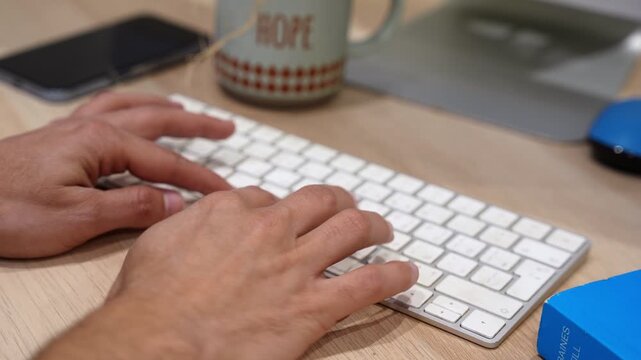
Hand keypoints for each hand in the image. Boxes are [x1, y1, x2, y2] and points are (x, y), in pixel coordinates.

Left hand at [0, 92, 233, 257]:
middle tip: (225, 128)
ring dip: (163, 107)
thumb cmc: (6, 209)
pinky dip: (127, 107)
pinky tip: (130, 113)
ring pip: (130, 108)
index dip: (200, 178)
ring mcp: (72, 130)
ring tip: (184, 109)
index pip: (166, 161)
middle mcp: (90, 128)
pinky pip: (103, 110)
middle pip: (156, 120)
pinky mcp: (58, 138)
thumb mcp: (78, 218)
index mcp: (101, 143)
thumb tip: (176, 203)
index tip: (226, 191)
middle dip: (195, 125)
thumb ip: (133, 206)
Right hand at [37, 186, 417, 359]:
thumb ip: (190, 221)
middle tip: (348, 209)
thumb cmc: (148, 300)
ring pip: (352, 230)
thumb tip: (209, 214)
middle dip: (339, 202)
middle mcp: (270, 229)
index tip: (283, 219)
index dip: (281, 208)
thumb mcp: (158, 242)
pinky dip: (392, 276)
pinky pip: (367, 283)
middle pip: (321, 201)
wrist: (156, 343)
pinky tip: (405, 274)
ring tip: (384, 231)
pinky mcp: (313, 306)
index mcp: (231, 210)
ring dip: (373, 226)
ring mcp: (296, 266)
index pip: (270, 197)